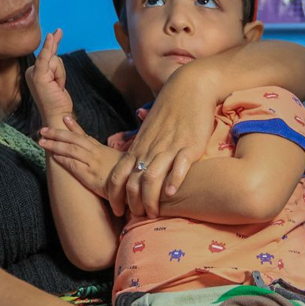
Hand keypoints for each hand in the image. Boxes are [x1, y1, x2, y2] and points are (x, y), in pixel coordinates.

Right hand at [26, 29, 71, 119]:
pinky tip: (51, 35)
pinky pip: (46, 57)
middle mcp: (31, 71)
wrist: (57, 115)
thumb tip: (53, 50)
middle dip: (59, 72)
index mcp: (34, 72)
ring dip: (61, 75)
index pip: (48, 56)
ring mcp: (33, 72)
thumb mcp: (57, 80)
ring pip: (55, 60)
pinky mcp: (38, 75)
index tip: (51, 56)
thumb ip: (54, 66)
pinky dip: (48, 46)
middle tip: (57, 86)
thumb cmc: (57, 100)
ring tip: (57, 88)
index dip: (54, 52)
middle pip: (52, 57)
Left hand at [39, 116, 123, 195]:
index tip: (64, 118)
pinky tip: (54, 155)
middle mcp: (96, 153)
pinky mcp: (90, 176)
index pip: (85, 136)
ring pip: (71, 150)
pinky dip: (63, 159)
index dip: (74, 127)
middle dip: (57, 133)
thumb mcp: (122, 161)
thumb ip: (111, 156)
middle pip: (74, 139)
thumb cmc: (129, 175)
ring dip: (55, 144)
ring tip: (42, 141)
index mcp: (102, 150)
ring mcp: (92, 163)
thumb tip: (106, 154)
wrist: (134, 186)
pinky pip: (74, 165)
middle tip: (43, 129)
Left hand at [105, 61, 212, 218]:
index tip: (118, 210)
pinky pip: (179, 165)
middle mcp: (150, 149)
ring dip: (150, 198)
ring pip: (152, 177)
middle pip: (133, 181)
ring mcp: (170, 147)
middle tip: (137, 216)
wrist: (189, 89)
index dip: (115, 195)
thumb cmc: (170, 112)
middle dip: (132, 203)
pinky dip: (174, 180)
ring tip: (154, 212)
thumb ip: (141, 149)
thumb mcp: (150, 132)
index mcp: (139, 147)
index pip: (118, 175)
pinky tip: (172, 193)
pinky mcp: (189, 145)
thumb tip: (133, 166)